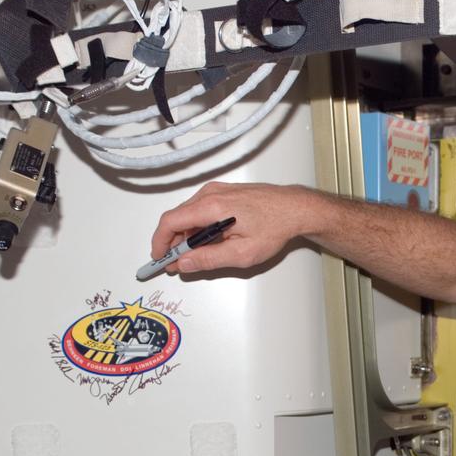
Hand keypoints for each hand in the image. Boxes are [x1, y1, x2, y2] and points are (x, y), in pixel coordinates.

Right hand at [150, 182, 315, 274]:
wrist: (295, 209)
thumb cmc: (275, 227)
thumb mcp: (242, 253)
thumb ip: (209, 259)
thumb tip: (185, 263)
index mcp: (212, 206)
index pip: (171, 222)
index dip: (160, 242)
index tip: (159, 257)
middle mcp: (211, 194)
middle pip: (178, 218)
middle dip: (174, 242)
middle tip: (177, 263)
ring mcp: (217, 191)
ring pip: (189, 214)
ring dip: (187, 235)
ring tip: (196, 256)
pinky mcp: (224, 193)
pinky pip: (201, 209)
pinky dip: (198, 226)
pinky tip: (208, 242)